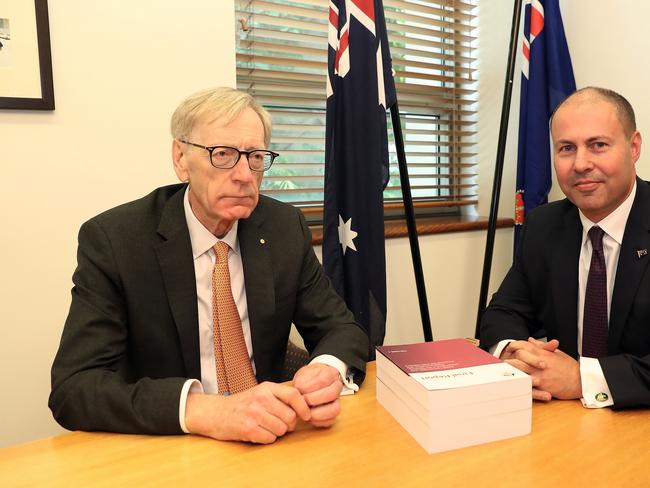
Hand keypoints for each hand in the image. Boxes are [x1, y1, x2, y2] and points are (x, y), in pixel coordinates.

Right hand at [184, 382, 310, 443]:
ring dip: (277, 432)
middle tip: (279, 423)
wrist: (215, 413)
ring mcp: (254, 414)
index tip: (307, 415)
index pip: (294, 395)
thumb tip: (304, 406)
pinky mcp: (248, 429)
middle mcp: (261, 399)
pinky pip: (270, 439)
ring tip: (266, 427)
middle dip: (288, 424)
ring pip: (281, 430)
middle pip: (290, 417)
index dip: (304, 407)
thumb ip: (279, 396)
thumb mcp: (260, 392)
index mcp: (266, 388)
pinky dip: (267, 439)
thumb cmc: (242, 404)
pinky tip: (258, 432)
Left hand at [293, 363, 342, 427]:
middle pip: (331, 394)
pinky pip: (331, 421)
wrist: (311, 383)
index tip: (300, 390)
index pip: (323, 380)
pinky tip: (310, 418)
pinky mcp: (333, 413)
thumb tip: (300, 391)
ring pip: (335, 410)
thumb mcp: (303, 374)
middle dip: (314, 400)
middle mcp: (337, 387)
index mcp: (330, 374)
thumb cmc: (308, 379)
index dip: (310, 387)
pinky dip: (319, 422)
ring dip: (318, 413)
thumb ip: (302, 381)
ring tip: (306, 412)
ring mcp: (337, 401)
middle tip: (303, 401)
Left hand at [501, 338, 581, 400]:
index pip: (523, 345)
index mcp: (543, 354)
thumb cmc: (570, 367)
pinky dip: (519, 384)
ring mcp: (540, 375)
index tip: (509, 348)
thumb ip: (541, 346)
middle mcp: (540, 363)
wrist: (581, 381)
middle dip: (509, 358)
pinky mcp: (542, 387)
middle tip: (503, 360)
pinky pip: (527, 385)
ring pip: (520, 371)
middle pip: (518, 358)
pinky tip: (513, 383)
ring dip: (511, 371)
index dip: (514, 345)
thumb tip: (530, 340)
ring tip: (503, 371)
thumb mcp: (557, 353)